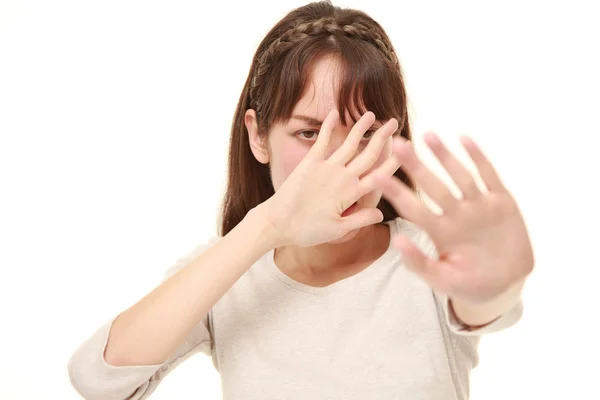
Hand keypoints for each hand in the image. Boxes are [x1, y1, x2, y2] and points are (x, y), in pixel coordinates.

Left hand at [260, 109, 399, 247]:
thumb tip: (381, 213)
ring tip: (372, 114)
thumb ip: (361, 219)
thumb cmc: (307, 230)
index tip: (406, 151)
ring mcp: (326, 167)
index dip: (394, 162)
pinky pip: (322, 140)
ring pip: (349, 143)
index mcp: (352, 193)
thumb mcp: (338, 230)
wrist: (277, 222)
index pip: (380, 176)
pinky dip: (328, 126)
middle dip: (383, 137)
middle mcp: (342, 176)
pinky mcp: (309, 162)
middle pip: (368, 153)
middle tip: (393, 123)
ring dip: (361, 127)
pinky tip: (335, 112)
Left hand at [374, 133, 533, 303]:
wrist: (507, 284)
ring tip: (427, 134)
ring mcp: (478, 206)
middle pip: (432, 185)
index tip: (376, 175)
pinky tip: (464, 139)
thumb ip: (420, 264)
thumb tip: (397, 242)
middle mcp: (456, 214)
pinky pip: (489, 176)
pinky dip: (478, 158)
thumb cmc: (469, 283)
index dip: (396, 191)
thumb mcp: (443, 279)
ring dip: (444, 156)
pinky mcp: (502, 202)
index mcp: (439, 231)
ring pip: (459, 175)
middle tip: (398, 144)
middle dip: (416, 165)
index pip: (412, 207)